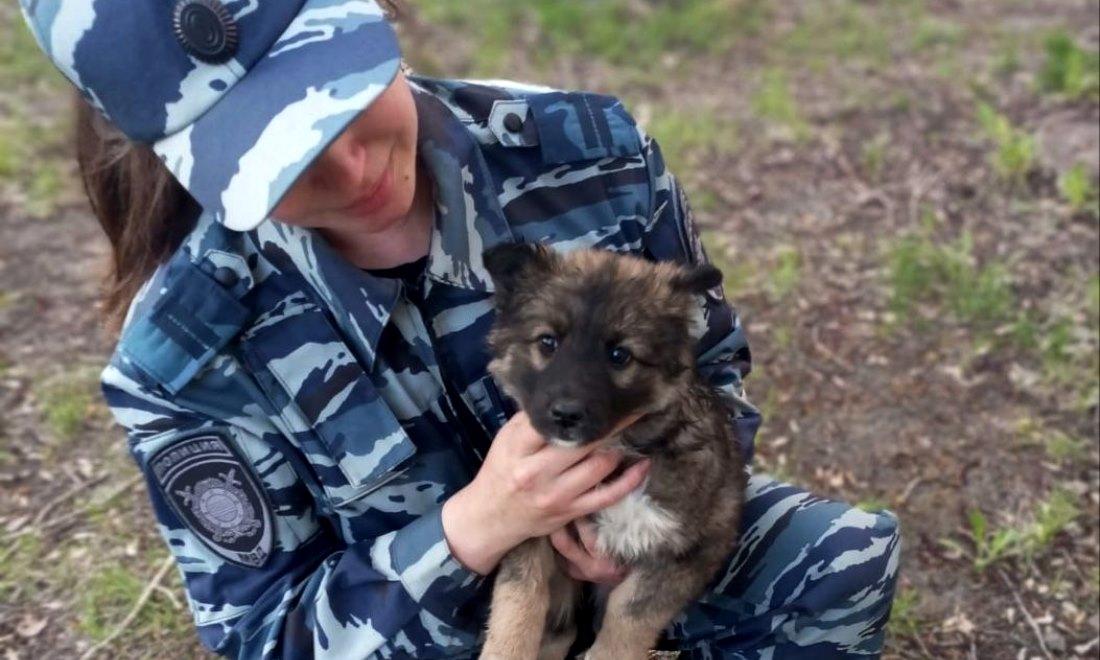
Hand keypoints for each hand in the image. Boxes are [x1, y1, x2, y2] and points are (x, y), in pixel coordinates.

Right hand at [442, 411, 649, 574]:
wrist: (490, 517)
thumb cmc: (500, 472)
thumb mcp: (505, 440)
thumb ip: (531, 420)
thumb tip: (563, 396)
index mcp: (518, 449)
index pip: (552, 422)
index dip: (580, 407)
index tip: (601, 393)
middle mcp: (537, 472)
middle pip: (583, 442)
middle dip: (611, 424)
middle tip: (630, 408)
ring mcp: (557, 495)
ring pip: (600, 466)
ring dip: (620, 447)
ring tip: (630, 433)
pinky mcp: (571, 512)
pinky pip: (609, 496)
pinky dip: (631, 480)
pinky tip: (643, 465)